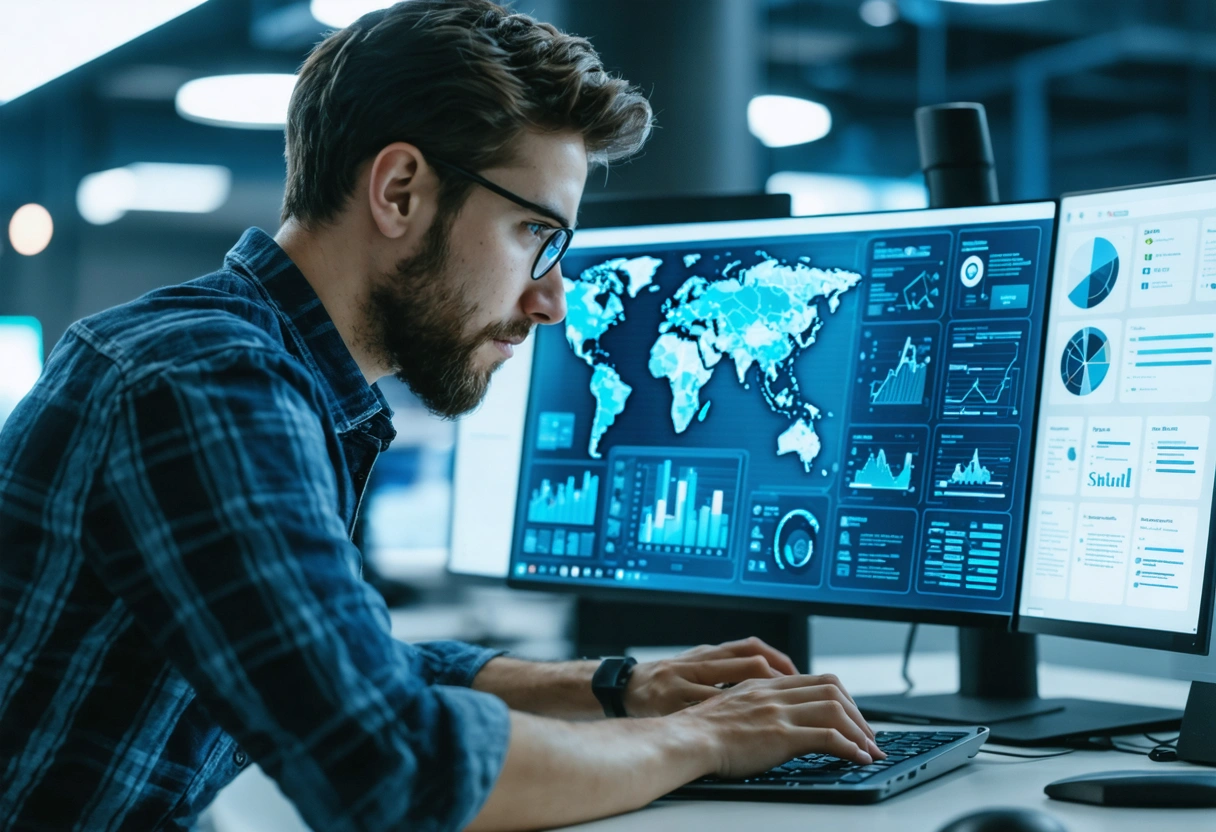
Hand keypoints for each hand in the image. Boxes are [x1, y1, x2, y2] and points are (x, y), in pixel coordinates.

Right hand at [623, 637, 798, 717]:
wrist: (623, 690)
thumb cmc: (664, 682)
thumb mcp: (694, 665)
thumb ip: (723, 666)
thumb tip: (762, 668)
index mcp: (705, 653)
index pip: (750, 647)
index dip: (778, 661)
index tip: (799, 677)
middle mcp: (697, 664)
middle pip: (751, 662)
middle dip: (783, 681)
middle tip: (801, 700)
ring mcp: (684, 685)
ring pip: (734, 689)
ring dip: (768, 707)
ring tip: (791, 721)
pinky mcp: (672, 707)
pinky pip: (709, 716)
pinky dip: (736, 726)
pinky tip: (757, 738)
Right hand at [675, 673, 883, 779]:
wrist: (686, 739)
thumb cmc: (700, 731)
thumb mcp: (731, 705)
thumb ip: (754, 704)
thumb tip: (771, 718)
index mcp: (765, 685)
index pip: (816, 680)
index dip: (842, 698)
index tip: (851, 716)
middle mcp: (775, 693)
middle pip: (832, 690)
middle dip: (858, 713)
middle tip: (868, 735)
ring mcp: (779, 713)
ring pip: (835, 710)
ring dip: (859, 732)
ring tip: (870, 749)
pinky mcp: (781, 735)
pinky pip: (827, 737)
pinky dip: (850, 747)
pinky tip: (858, 758)